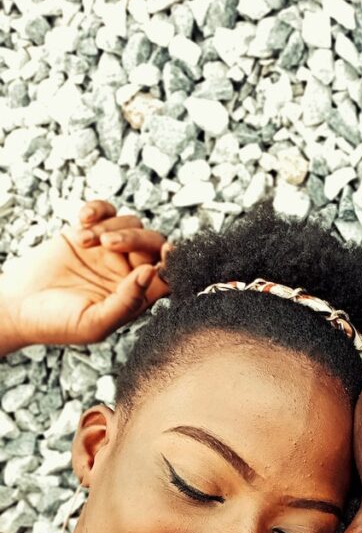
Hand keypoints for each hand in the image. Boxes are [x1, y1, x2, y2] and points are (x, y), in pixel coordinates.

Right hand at [0, 200, 168, 355]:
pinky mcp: (88, 232)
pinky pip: (105, 211)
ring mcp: (109, 250)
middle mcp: (129, 272)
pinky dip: (98, 209)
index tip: (167, 252)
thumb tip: (153, 273)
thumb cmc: (57, 323)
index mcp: (137, 296)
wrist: (17, 307)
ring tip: (85, 241)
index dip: (174, 263)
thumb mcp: (95, 322)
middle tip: (110, 244)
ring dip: (110, 227)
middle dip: (137, 239)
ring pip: (131, 223)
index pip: (168, 276)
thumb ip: (127, 302)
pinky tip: (83, 219)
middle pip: (153, 244)